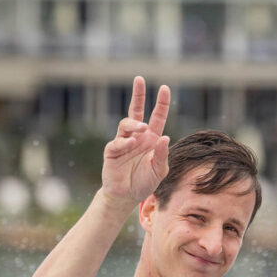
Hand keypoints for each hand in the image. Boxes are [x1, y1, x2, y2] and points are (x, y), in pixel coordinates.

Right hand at [101, 76, 170, 204]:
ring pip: (126, 124)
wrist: (127, 197)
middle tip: (139, 79)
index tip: (164, 87)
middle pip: (136, 111)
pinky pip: (117, 142)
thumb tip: (165, 137)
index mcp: (151, 139)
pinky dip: (124, 142)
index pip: (157, 116)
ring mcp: (123, 142)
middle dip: (138, 95)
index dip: (161, 103)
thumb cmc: (144, 182)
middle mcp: (137, 137)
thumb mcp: (159, 170)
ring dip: (135, 123)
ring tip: (143, 127)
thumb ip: (162, 155)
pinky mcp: (112, 152)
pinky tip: (131, 143)